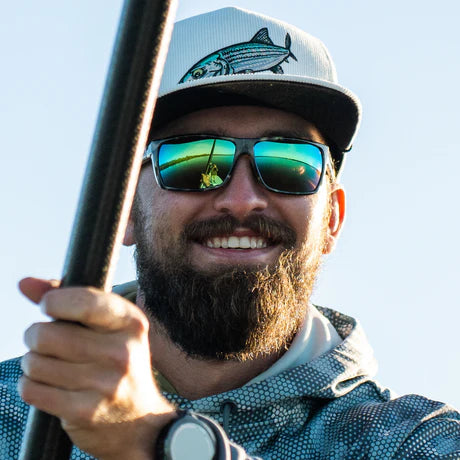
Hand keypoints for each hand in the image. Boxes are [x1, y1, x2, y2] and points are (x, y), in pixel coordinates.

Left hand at [18, 277, 176, 459]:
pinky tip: (49, 385)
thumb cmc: (117, 363)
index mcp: (131, 323)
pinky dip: (31, 385)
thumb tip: (25, 283)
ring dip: (33, 363)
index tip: (49, 306)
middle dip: (36, 336)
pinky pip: (32, 389)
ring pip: (34, 362)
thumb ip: (69, 300)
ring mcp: (104, 384)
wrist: (140, 422)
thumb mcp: (108, 327)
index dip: (55, 301)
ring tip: (52, 365)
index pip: (85, 302)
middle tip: (47, 342)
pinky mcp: (85, 412)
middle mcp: (122, 352)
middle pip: (47, 334)